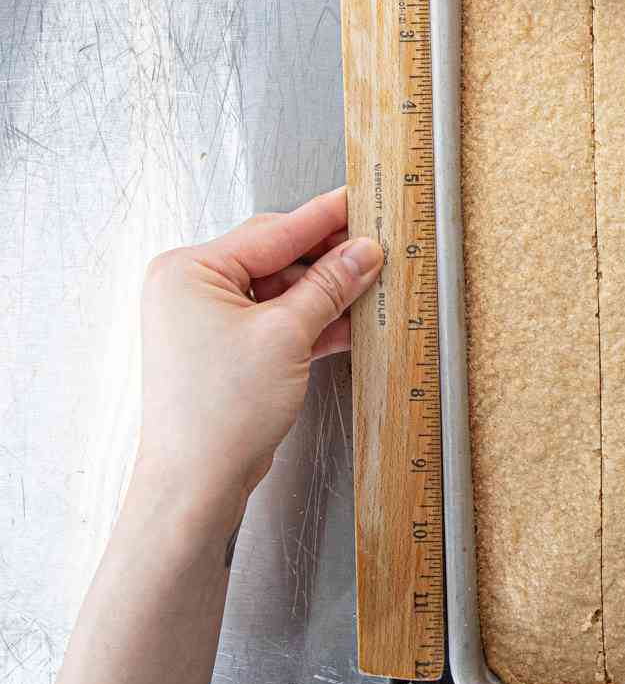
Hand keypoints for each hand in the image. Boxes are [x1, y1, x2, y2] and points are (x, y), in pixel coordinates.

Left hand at [30, 190, 382, 683]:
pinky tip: (347, 321)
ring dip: (323, 295)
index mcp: (189, 269)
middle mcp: (190, 289)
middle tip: (377, 248)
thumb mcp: (286, 337)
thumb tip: (362, 253)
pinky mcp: (224, 353)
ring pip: (278, 294)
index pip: (272, 233)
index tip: (360, 202)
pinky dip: (308, 324)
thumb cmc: (220, 413)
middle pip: (274, 260)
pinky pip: (274, 324)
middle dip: (327, 259)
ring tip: (371, 286)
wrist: (197, 481)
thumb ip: (328, 288)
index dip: (323, 219)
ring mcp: (205, 322)